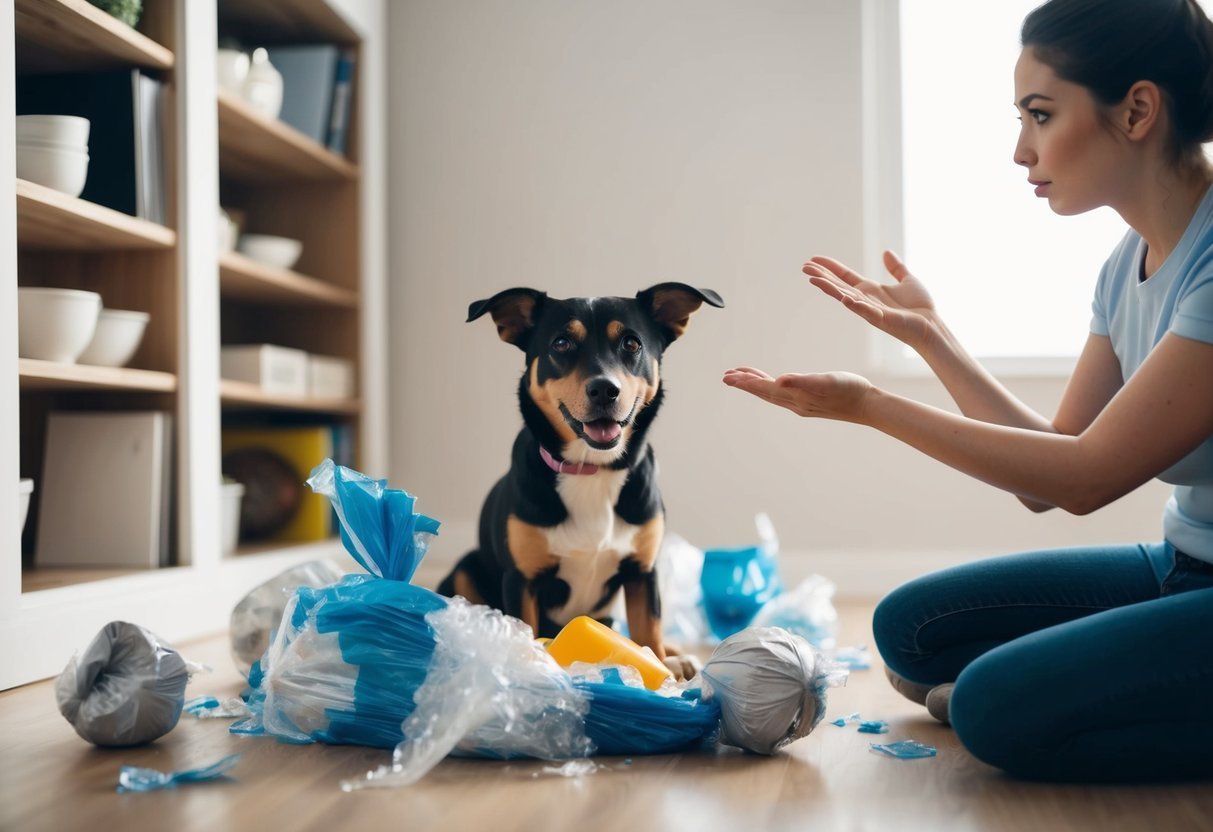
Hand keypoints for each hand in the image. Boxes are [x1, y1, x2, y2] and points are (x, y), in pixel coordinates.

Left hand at [722, 367, 873, 422]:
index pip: (766, 388)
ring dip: (757, 385)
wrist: (868, 405)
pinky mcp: (810, 403)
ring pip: (773, 394)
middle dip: (745, 384)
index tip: (729, 377)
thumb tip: (780, 381)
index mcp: (797, 396)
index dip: (747, 382)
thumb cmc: (850, 390)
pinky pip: (784, 395)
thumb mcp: (826, 381)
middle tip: (726, 377)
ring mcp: (802, 404)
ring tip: (742, 378)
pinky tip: (774, 384)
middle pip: (765, 393)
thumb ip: (802, 381)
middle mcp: (795, 403)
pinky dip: (772, 387)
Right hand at [804, 251, 937, 352]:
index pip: (844, 277)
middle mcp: (866, 300)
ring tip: (813, 279)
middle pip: (838, 286)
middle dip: (822, 276)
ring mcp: (871, 310)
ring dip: (829, 288)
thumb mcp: (907, 280)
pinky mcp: (882, 319)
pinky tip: (845, 298)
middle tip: (804, 267)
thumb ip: (896, 267)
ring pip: (846, 297)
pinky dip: (856, 305)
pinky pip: (866, 311)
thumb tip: (886, 252)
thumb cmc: (920, 308)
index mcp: (870, 290)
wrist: (932, 325)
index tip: (814, 260)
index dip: (830, 268)